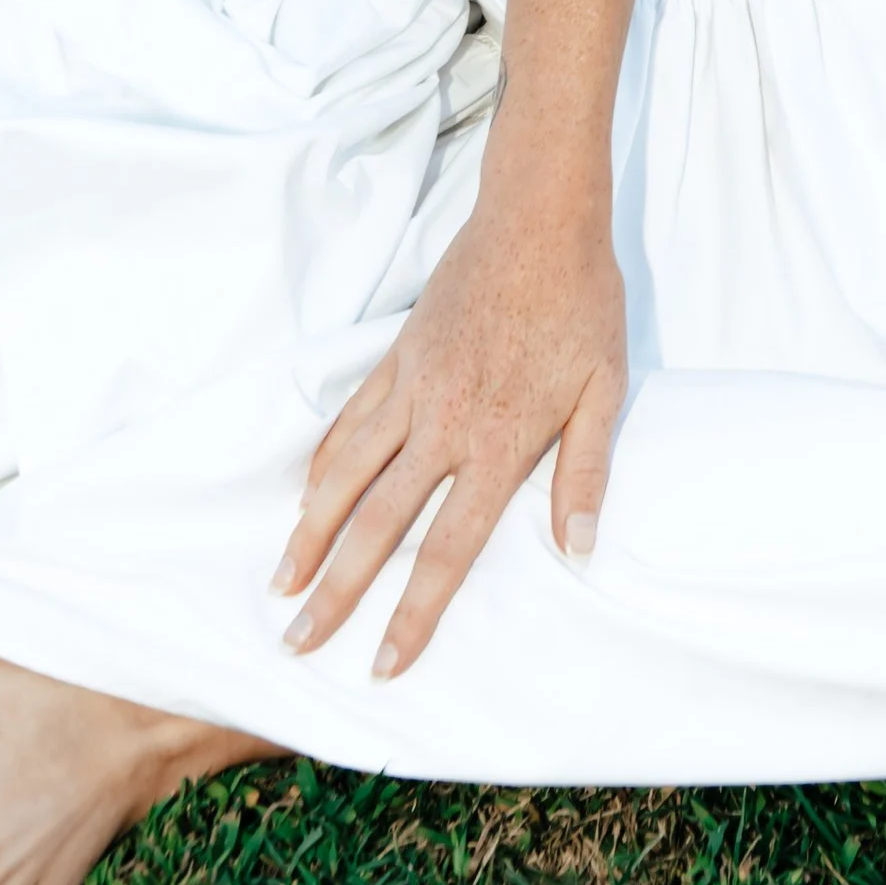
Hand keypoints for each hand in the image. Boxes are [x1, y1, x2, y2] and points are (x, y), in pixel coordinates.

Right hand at [274, 171, 628, 677]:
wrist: (538, 219)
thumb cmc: (581, 305)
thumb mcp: (604, 389)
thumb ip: (584, 473)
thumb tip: (578, 550)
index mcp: (497, 444)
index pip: (447, 549)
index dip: (414, 613)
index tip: (383, 664)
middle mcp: (442, 425)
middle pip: (378, 524)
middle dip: (336, 591)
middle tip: (298, 644)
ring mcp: (411, 389)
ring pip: (345, 474)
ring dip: (310, 533)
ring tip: (281, 584)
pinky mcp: (396, 357)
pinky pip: (348, 420)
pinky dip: (321, 463)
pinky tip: (304, 496)